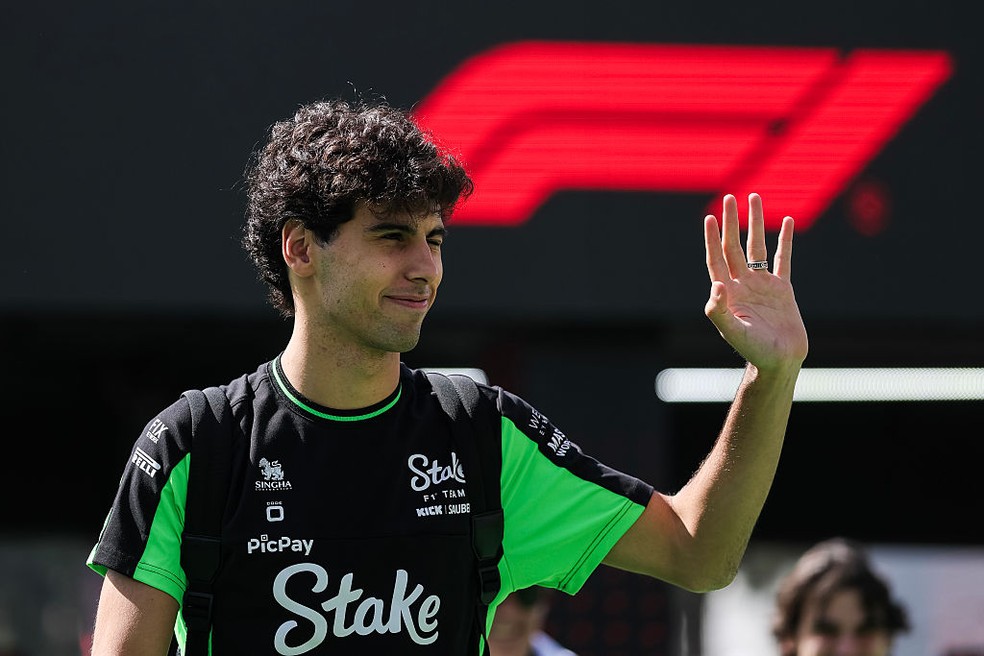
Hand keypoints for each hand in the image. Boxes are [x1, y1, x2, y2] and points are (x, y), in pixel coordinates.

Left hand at [703, 193, 807, 370]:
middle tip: (730, 198)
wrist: (780, 361)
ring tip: (753, 199)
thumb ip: (720, 310)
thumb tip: (717, 285)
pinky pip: (782, 258)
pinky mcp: (782, 289)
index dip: (712, 238)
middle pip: (734, 246)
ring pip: (757, 247)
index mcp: (728, 292)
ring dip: (755, 224)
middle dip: (731, 222)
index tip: (710, 217)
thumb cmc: (753, 350)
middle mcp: (742, 284)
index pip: (717, 258)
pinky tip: (784, 221)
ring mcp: (762, 285)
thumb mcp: (733, 331)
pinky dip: (784, 240)